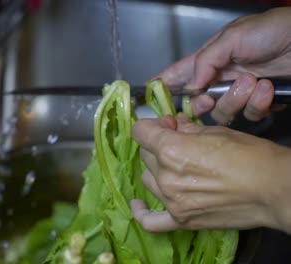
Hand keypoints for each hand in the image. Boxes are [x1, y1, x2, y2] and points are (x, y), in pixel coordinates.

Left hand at [131, 114, 290, 233]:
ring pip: (147, 179)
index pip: (141, 132)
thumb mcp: (216, 131)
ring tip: (174, 168)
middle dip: (157, 145)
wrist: (275, 190)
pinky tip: (138, 204)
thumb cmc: (250, 156)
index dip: (152, 125)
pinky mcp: (181, 220)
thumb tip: (173, 125)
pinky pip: (150, 221)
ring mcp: (171, 200)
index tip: (166, 126)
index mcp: (171, 150)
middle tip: (177, 144)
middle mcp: (166, 176)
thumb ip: (186, 129)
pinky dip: (141, 212)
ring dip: (156, 170)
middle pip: (145, 155)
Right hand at [158, 7, 290, 123]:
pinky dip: (258, 103)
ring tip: (253, 81)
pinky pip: (249, 115)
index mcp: (209, 59)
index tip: (150, 95)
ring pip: (221, 113)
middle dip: (200, 104)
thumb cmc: (270, 30)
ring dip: (236, 100)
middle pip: (197, 103)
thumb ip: (205, 62)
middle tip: (208, 99)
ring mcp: (239, 93)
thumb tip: (190, 88)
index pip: (179, 74)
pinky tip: (268, 88)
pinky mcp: (259, 103)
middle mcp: (220, 79)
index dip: (163, 85)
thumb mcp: (232, 38)